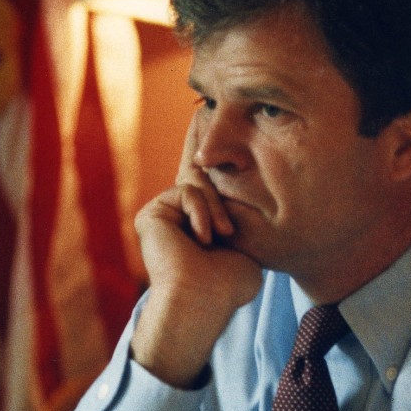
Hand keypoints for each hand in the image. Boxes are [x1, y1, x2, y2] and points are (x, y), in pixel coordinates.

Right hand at [131, 122, 261, 387]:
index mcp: (201, 223)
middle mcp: (180, 216)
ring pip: (198, 185)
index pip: (207, 177)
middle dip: (214, 171)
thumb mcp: (246, 243)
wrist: (204, 301)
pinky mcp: (152, 214)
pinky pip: (185, 192)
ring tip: (222, 236)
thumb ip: (243, 215)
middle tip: (219, 169)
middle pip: (201, 173)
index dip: (205, 142)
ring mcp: (164, 214)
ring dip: (215, 210)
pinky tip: (205, 237)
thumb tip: (258, 193)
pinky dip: (201, 212)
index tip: (206, 109)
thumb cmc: (230, 285)